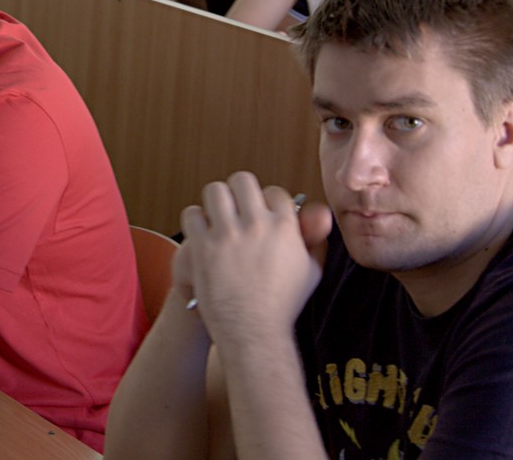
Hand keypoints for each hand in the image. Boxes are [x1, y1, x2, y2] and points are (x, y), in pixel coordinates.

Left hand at [180, 172, 331, 342]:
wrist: (253, 332)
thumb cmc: (282, 304)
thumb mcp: (311, 271)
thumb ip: (316, 238)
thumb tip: (320, 212)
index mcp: (284, 228)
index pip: (273, 191)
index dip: (267, 201)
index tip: (261, 214)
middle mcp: (256, 226)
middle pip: (242, 181)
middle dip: (239, 192)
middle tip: (236, 208)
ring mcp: (228, 235)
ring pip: (215, 191)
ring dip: (215, 202)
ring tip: (217, 216)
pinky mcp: (203, 247)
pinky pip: (192, 214)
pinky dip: (195, 220)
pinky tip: (202, 232)